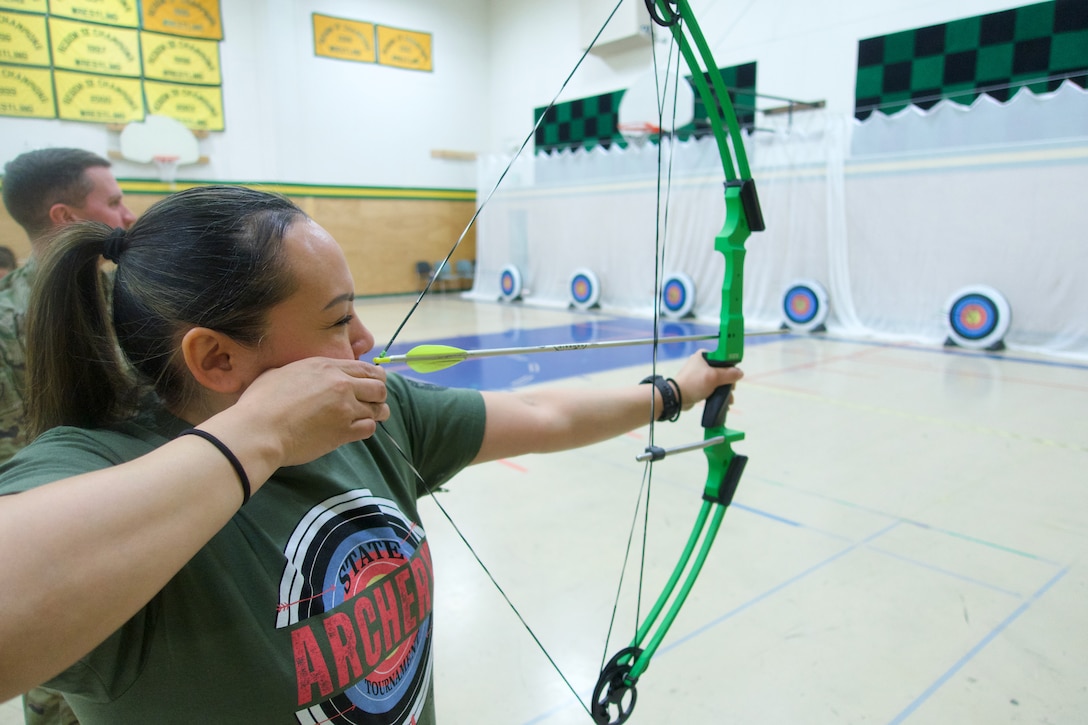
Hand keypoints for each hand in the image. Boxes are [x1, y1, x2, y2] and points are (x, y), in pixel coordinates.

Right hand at [231, 357, 389, 466]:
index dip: (374, 376)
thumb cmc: (260, 402)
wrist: (259, 430)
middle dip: (379, 395)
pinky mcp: (344, 432)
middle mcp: (341, 384)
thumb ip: (299, 371)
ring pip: (378, 409)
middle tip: (372, 402)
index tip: (373, 383)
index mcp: (326, 366)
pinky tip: (356, 430)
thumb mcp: (279, 372)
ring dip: (376, 413)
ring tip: (369, 417)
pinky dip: (366, 429)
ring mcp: (345, 408)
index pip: (366, 368)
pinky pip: (369, 428)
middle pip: (379, 387)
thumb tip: (298, 374)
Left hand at [671, 352, 743, 410]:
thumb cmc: (693, 384)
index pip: (723, 358)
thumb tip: (740, 373)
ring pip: (718, 380)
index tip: (735, 376)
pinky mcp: (699, 384)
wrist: (677, 397)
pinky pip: (713, 387)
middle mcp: (702, 363)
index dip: (731, 367)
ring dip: (725, 389)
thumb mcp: (714, 377)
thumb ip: (729, 374)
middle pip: (723, 370)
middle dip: (729, 382)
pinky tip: (724, 401)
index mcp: (704, 356)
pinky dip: (719, 393)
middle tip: (731, 389)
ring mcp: (700, 374)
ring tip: (729, 399)